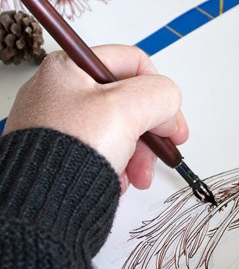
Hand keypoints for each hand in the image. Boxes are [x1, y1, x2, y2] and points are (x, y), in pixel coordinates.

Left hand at [4, 44, 187, 191]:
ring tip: (140, 176)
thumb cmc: (67, 153)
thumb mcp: (127, 109)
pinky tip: (118, 179)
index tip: (171, 120)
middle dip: (151, 129)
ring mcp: (59, 120)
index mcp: (70, 66)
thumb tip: (169, 104)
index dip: (159, 89)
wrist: (38, 206)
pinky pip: (102, 147)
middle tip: (164, 148)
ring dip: (139, 152)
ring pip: (118, 127)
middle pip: (127, 99)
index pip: (133, 63)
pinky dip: (118, 162)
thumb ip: (159, 94)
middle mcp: (62, 90)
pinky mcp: (60, 148)